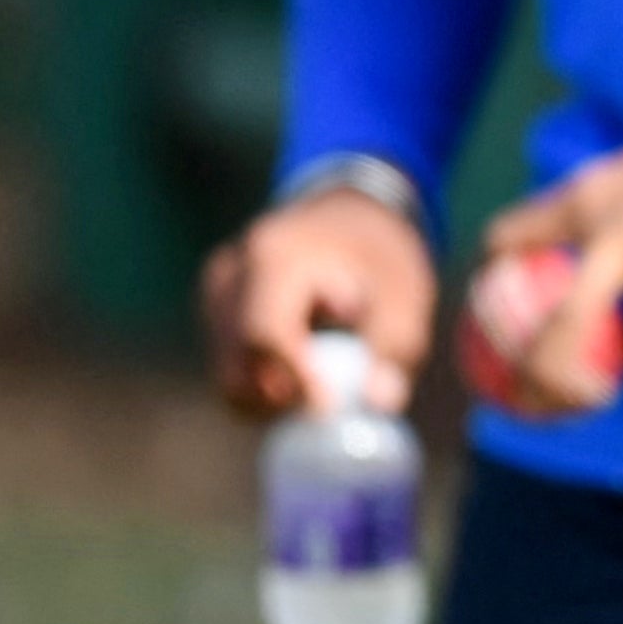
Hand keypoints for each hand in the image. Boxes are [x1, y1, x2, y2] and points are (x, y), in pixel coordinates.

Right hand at [197, 184, 431, 419]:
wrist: (350, 216)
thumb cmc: (380, 258)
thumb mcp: (406, 294)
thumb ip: (394, 346)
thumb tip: (378, 401)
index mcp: (277, 257)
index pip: (265, 332)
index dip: (294, 380)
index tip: (330, 407)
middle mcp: (233, 272)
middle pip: (238, 365)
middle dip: (283, 400)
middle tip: (332, 402)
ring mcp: (217, 293)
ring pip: (229, 375)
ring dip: (275, 396)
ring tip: (324, 368)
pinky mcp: (216, 312)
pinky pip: (230, 370)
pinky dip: (265, 386)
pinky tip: (304, 363)